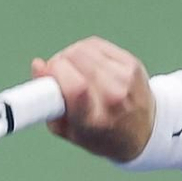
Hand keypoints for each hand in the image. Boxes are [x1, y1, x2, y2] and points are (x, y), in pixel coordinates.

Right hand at [30, 38, 154, 162]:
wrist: (145, 133)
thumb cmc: (102, 136)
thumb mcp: (70, 132)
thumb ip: (47, 104)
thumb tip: (37, 65)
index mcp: (95, 122)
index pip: (75, 87)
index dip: (55, 72)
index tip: (47, 75)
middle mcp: (113, 99)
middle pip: (75, 59)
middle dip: (59, 62)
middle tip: (57, 75)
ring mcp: (125, 79)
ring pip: (83, 48)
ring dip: (70, 55)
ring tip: (72, 70)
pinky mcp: (131, 63)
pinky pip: (96, 45)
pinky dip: (85, 51)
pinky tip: (86, 64)